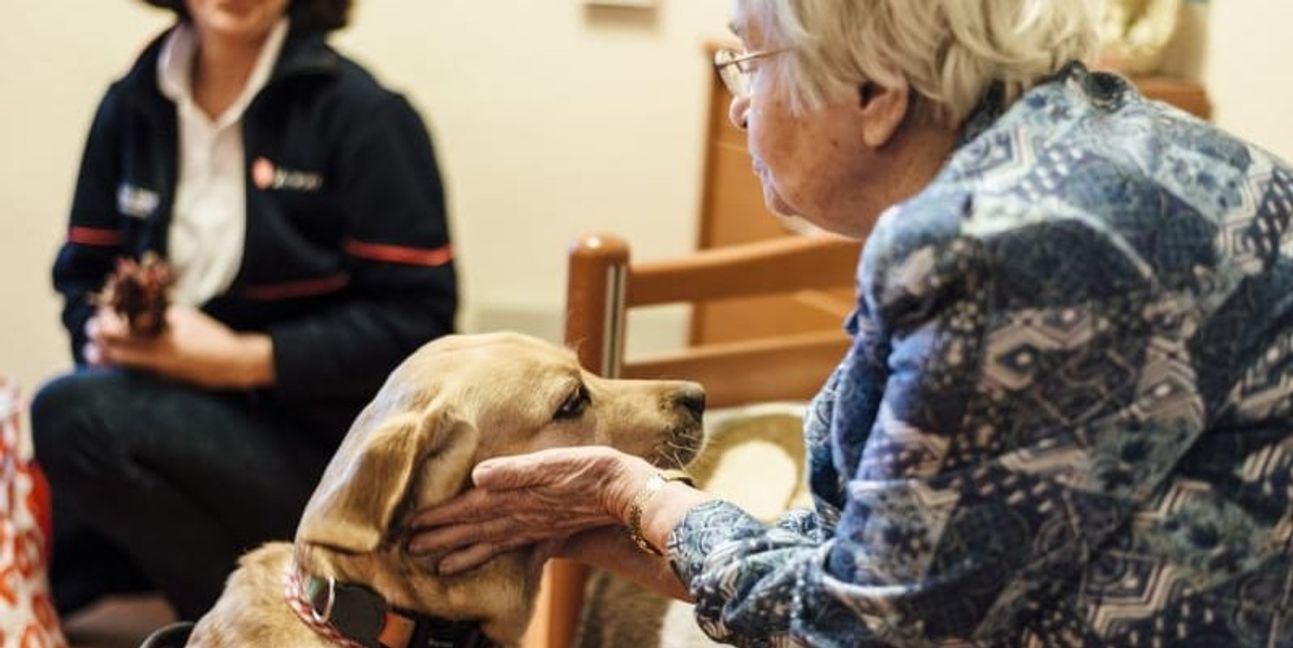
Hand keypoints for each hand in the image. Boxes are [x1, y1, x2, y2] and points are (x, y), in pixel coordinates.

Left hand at [85, 305, 274, 389]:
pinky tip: (114, 366)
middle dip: (100, 345)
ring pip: (123, 368)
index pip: (122, 334)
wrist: (233, 363)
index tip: (96, 321)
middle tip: (89, 337)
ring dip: (105, 360)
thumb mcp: (187, 317)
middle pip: (117, 353)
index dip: (105, 327)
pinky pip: (135, 375)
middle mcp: (156, 359)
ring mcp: (159, 373)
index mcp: (160, 340)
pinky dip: (121, 369)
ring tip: (92, 355)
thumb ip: (161, 314)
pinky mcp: (164, 381)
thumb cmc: (212, 336)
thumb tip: (138, 310)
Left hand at [408, 446, 656, 574]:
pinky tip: (492, 560)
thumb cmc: (590, 470)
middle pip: (472, 530)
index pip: (467, 508)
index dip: (437, 516)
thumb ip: (513, 471)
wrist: (625, 491)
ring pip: (490, 544)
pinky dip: (498, 556)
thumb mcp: (550, 462)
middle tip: (408, 549)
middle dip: (440, 539)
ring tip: (439, 567)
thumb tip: (478, 476)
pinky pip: (516, 549)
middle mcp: (520, 517)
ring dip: (462, 554)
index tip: (409, 525)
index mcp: (515, 496)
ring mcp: (535, 528)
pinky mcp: (550, 532)